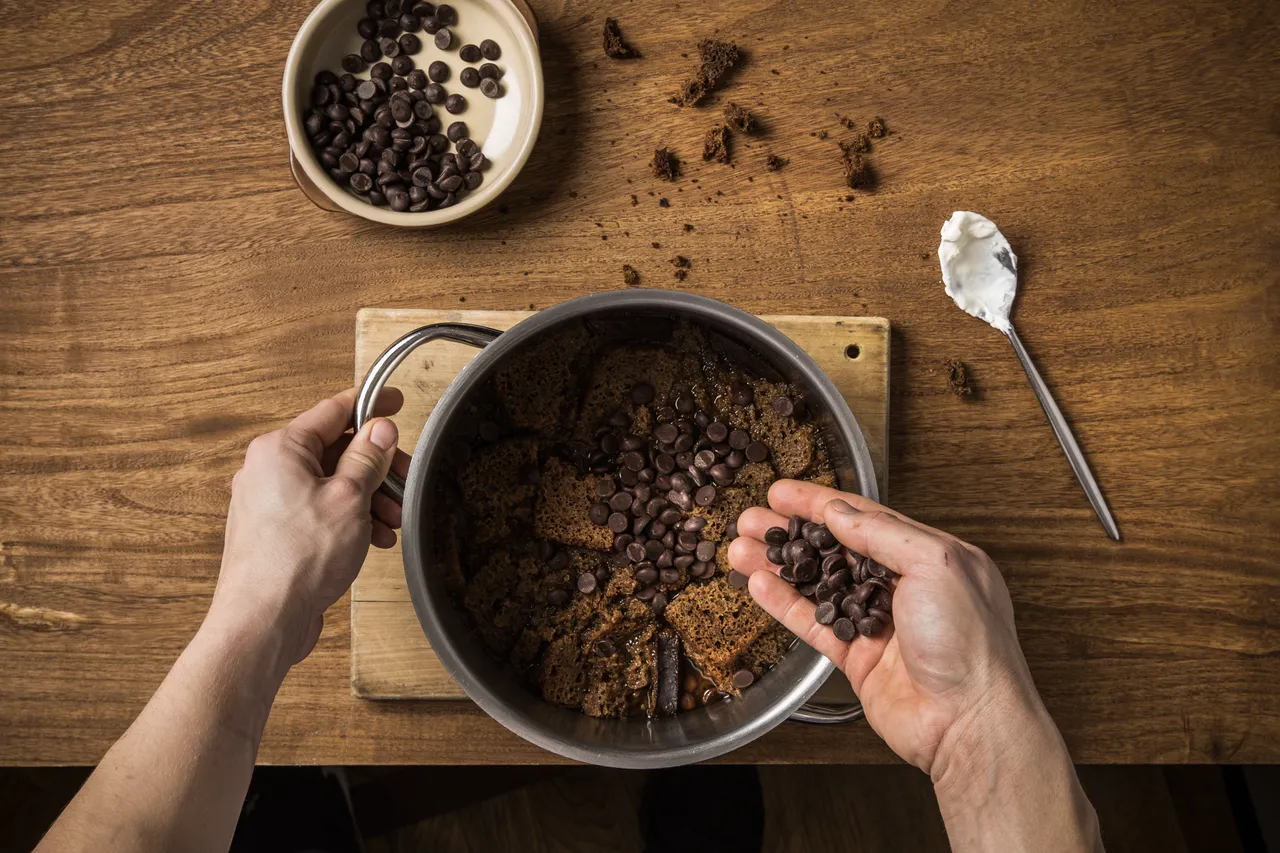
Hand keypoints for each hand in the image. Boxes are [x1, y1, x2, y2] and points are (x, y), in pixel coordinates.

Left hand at [210, 387, 409, 667]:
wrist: (264, 619)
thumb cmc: (296, 560)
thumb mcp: (349, 498)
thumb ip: (367, 458)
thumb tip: (379, 430)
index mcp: (280, 449)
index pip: (333, 411)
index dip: (370, 406)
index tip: (395, 403)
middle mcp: (268, 470)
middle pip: (335, 451)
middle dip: (376, 468)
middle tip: (405, 479)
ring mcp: (269, 502)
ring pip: (330, 483)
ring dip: (367, 497)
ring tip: (392, 520)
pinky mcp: (276, 532)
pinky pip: (320, 510)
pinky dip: (349, 518)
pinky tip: (372, 538)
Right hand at [729, 480, 1037, 778]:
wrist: (968, 722)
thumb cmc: (970, 644)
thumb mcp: (937, 565)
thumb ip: (884, 533)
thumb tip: (839, 512)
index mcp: (931, 557)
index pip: (865, 519)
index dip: (820, 503)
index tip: (783, 492)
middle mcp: (903, 587)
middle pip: (834, 549)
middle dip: (791, 532)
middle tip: (752, 518)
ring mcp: (877, 622)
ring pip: (817, 585)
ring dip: (779, 565)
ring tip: (741, 548)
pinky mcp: (857, 657)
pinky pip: (813, 623)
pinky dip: (784, 603)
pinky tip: (759, 584)